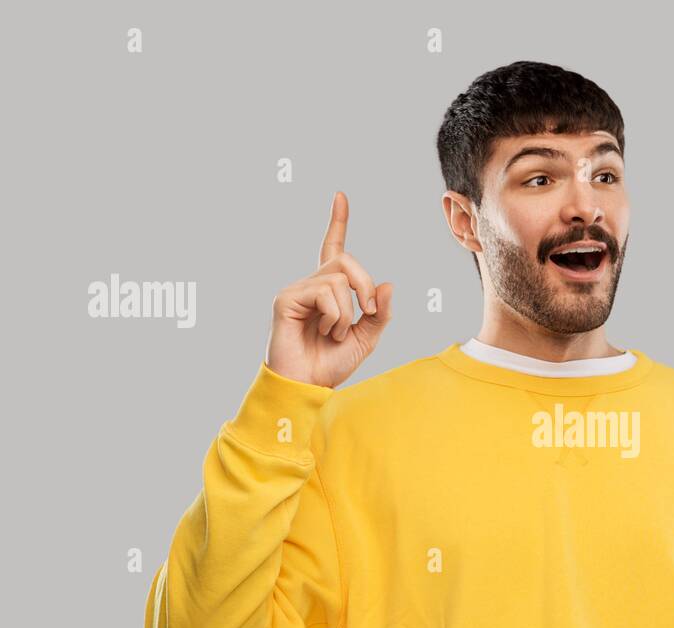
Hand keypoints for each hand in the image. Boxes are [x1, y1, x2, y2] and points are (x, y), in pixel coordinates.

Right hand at [265, 191, 394, 387]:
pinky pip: (325, 292)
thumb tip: (387, 284)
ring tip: (335, 333)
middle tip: (367, 312)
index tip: (340, 196)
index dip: (338, 222)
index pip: (334, 249)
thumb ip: (380, 312)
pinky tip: (325, 332)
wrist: (308, 386)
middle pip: (347, 261)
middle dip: (366, 287)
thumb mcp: (367, 338)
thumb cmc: (331, 364)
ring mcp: (298, 289)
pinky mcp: (286, 298)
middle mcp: (312, 284)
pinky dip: (335, 315)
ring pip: (339, 278)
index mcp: (330, 290)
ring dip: (348, 312)